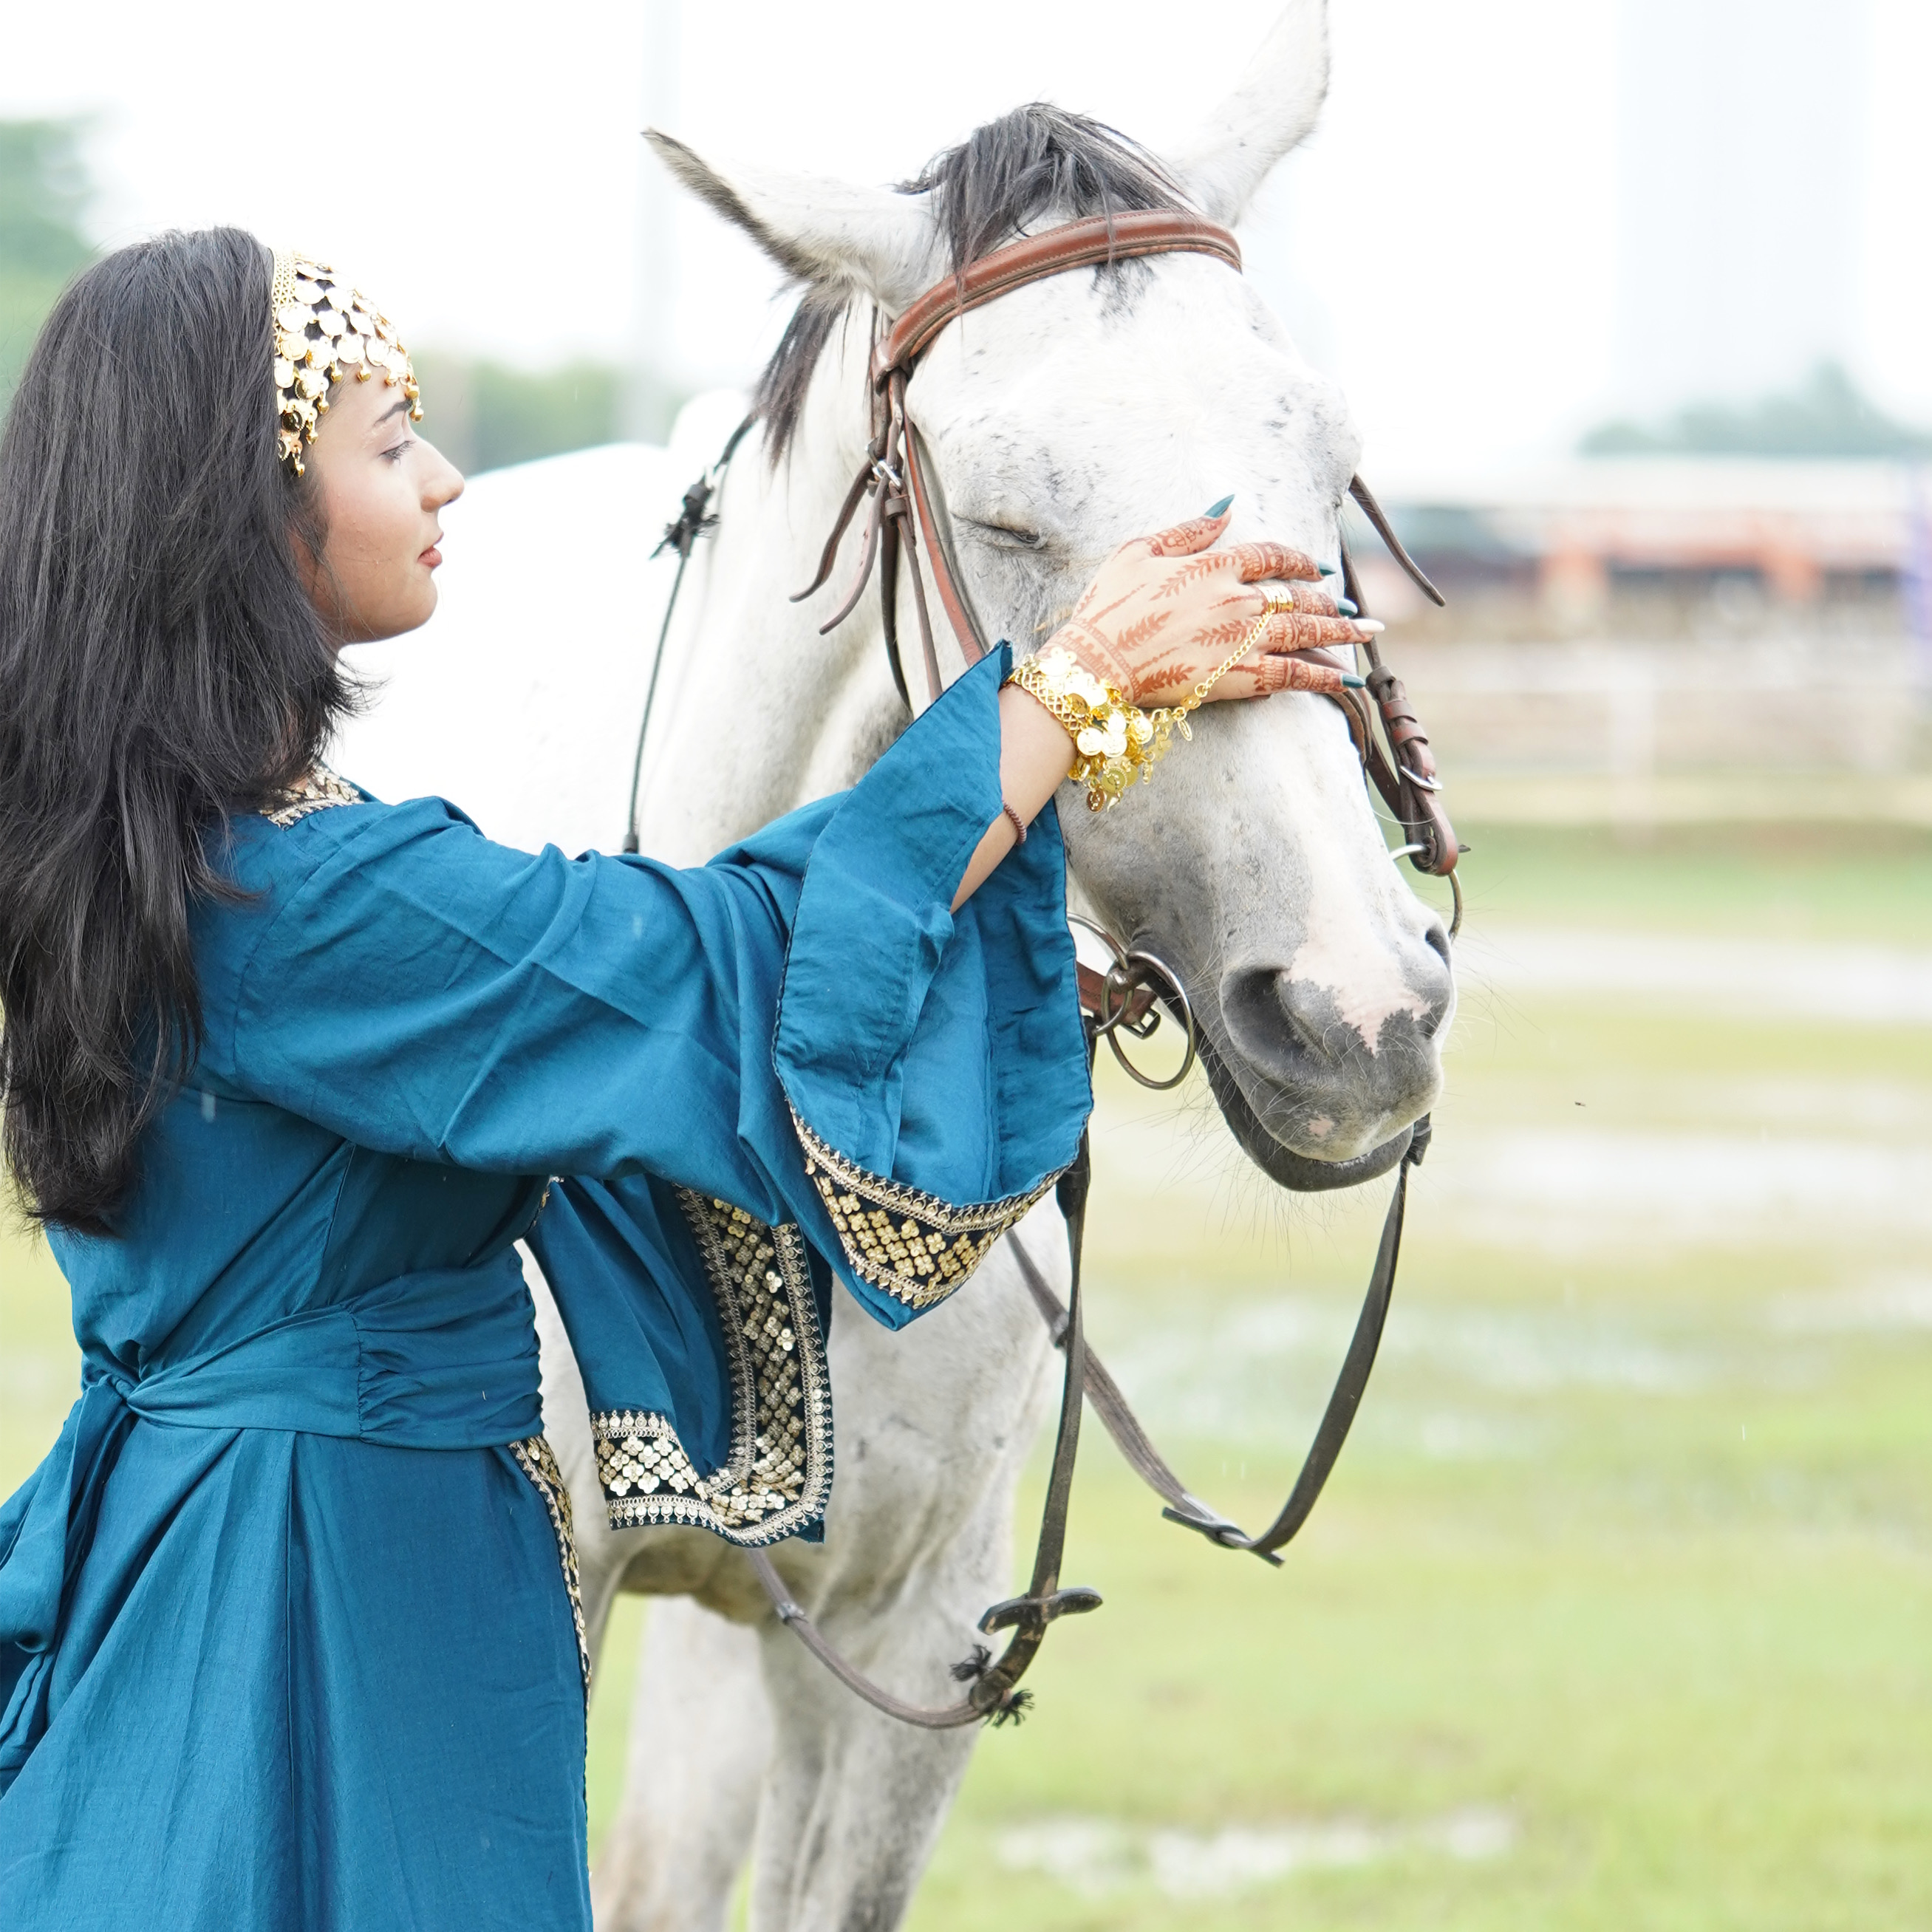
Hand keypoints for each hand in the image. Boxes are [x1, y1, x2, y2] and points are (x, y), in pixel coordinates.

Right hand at [1048, 507, 1379, 707]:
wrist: (1096, 664)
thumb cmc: (1108, 608)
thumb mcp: (1139, 552)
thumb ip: (1188, 531)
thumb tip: (1227, 508)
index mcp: (1215, 565)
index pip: (1272, 556)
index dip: (1299, 559)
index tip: (1318, 566)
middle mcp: (1239, 598)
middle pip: (1299, 596)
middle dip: (1332, 601)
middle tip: (1356, 607)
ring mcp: (1244, 638)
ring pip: (1307, 632)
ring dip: (1342, 632)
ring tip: (1368, 633)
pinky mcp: (1241, 677)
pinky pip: (1294, 674)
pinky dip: (1324, 677)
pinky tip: (1347, 680)